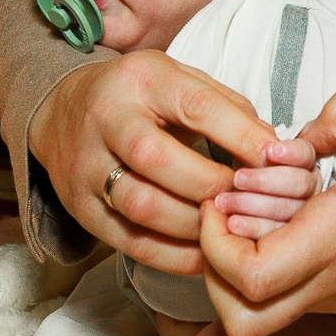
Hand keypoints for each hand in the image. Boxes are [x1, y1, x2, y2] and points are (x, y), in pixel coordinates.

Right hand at [27, 51, 280, 277]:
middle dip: (211, 185)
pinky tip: (204, 255)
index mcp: (142, 79)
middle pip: (158, 159)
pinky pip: (129, 241)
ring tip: (228, 230)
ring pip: (141, 206)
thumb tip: (273, 151)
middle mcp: (107, 119)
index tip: (275, 158)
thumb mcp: (180, 80)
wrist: (61, 110)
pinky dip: (173, 256)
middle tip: (249, 201)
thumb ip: (228, 109)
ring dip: (194, 226)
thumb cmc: (141, 97)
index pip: (194, 105)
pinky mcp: (79, 207)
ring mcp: (86, 166)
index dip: (239, 135)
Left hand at [197, 92, 335, 335]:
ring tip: (249, 223)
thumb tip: (294, 135)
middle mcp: (332, 280)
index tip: (218, 200)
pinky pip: (285, 304)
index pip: (248, 275)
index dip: (213, 243)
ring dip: (234, 274)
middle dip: (210, 268)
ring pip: (256, 317)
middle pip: (238, 316)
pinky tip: (284, 228)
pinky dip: (265, 274)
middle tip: (221, 217)